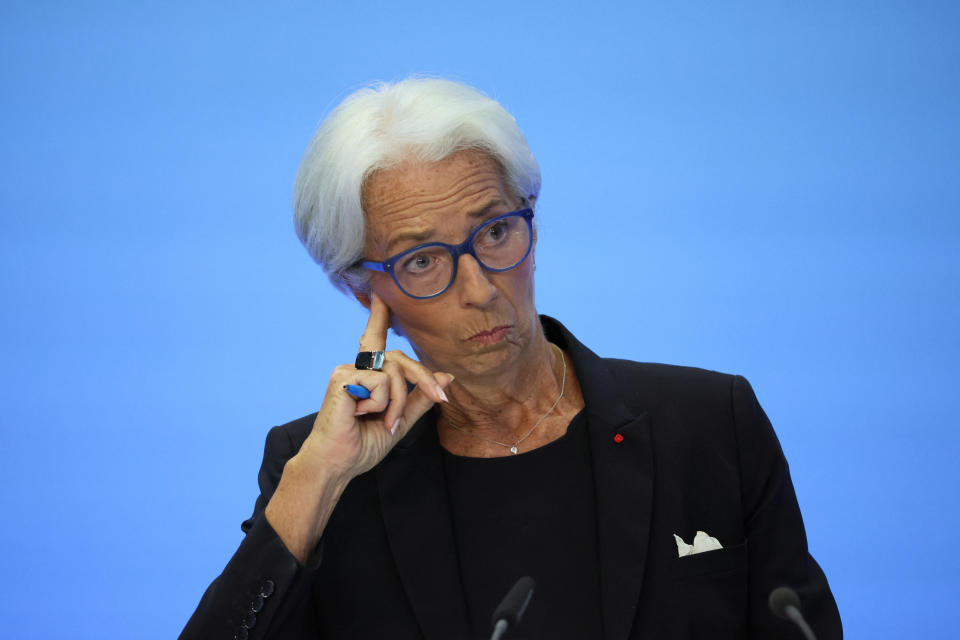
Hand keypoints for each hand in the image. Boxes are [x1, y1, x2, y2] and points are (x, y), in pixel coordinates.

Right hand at [265, 293, 452, 561]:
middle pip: (401, 358)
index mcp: (367, 375)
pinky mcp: (343, 377)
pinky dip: (381, 405)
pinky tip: (360, 415)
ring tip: (384, 423)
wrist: (338, 464)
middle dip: (424, 379)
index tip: (381, 294)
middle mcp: (357, 367)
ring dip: (398, 403)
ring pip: (395, 373)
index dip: (379, 316)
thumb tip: (446, 375)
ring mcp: (348, 370)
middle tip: (442, 398)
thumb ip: (420, 398)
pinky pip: (381, 382)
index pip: (375, 339)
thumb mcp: (400, 420)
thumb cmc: (362, 444)